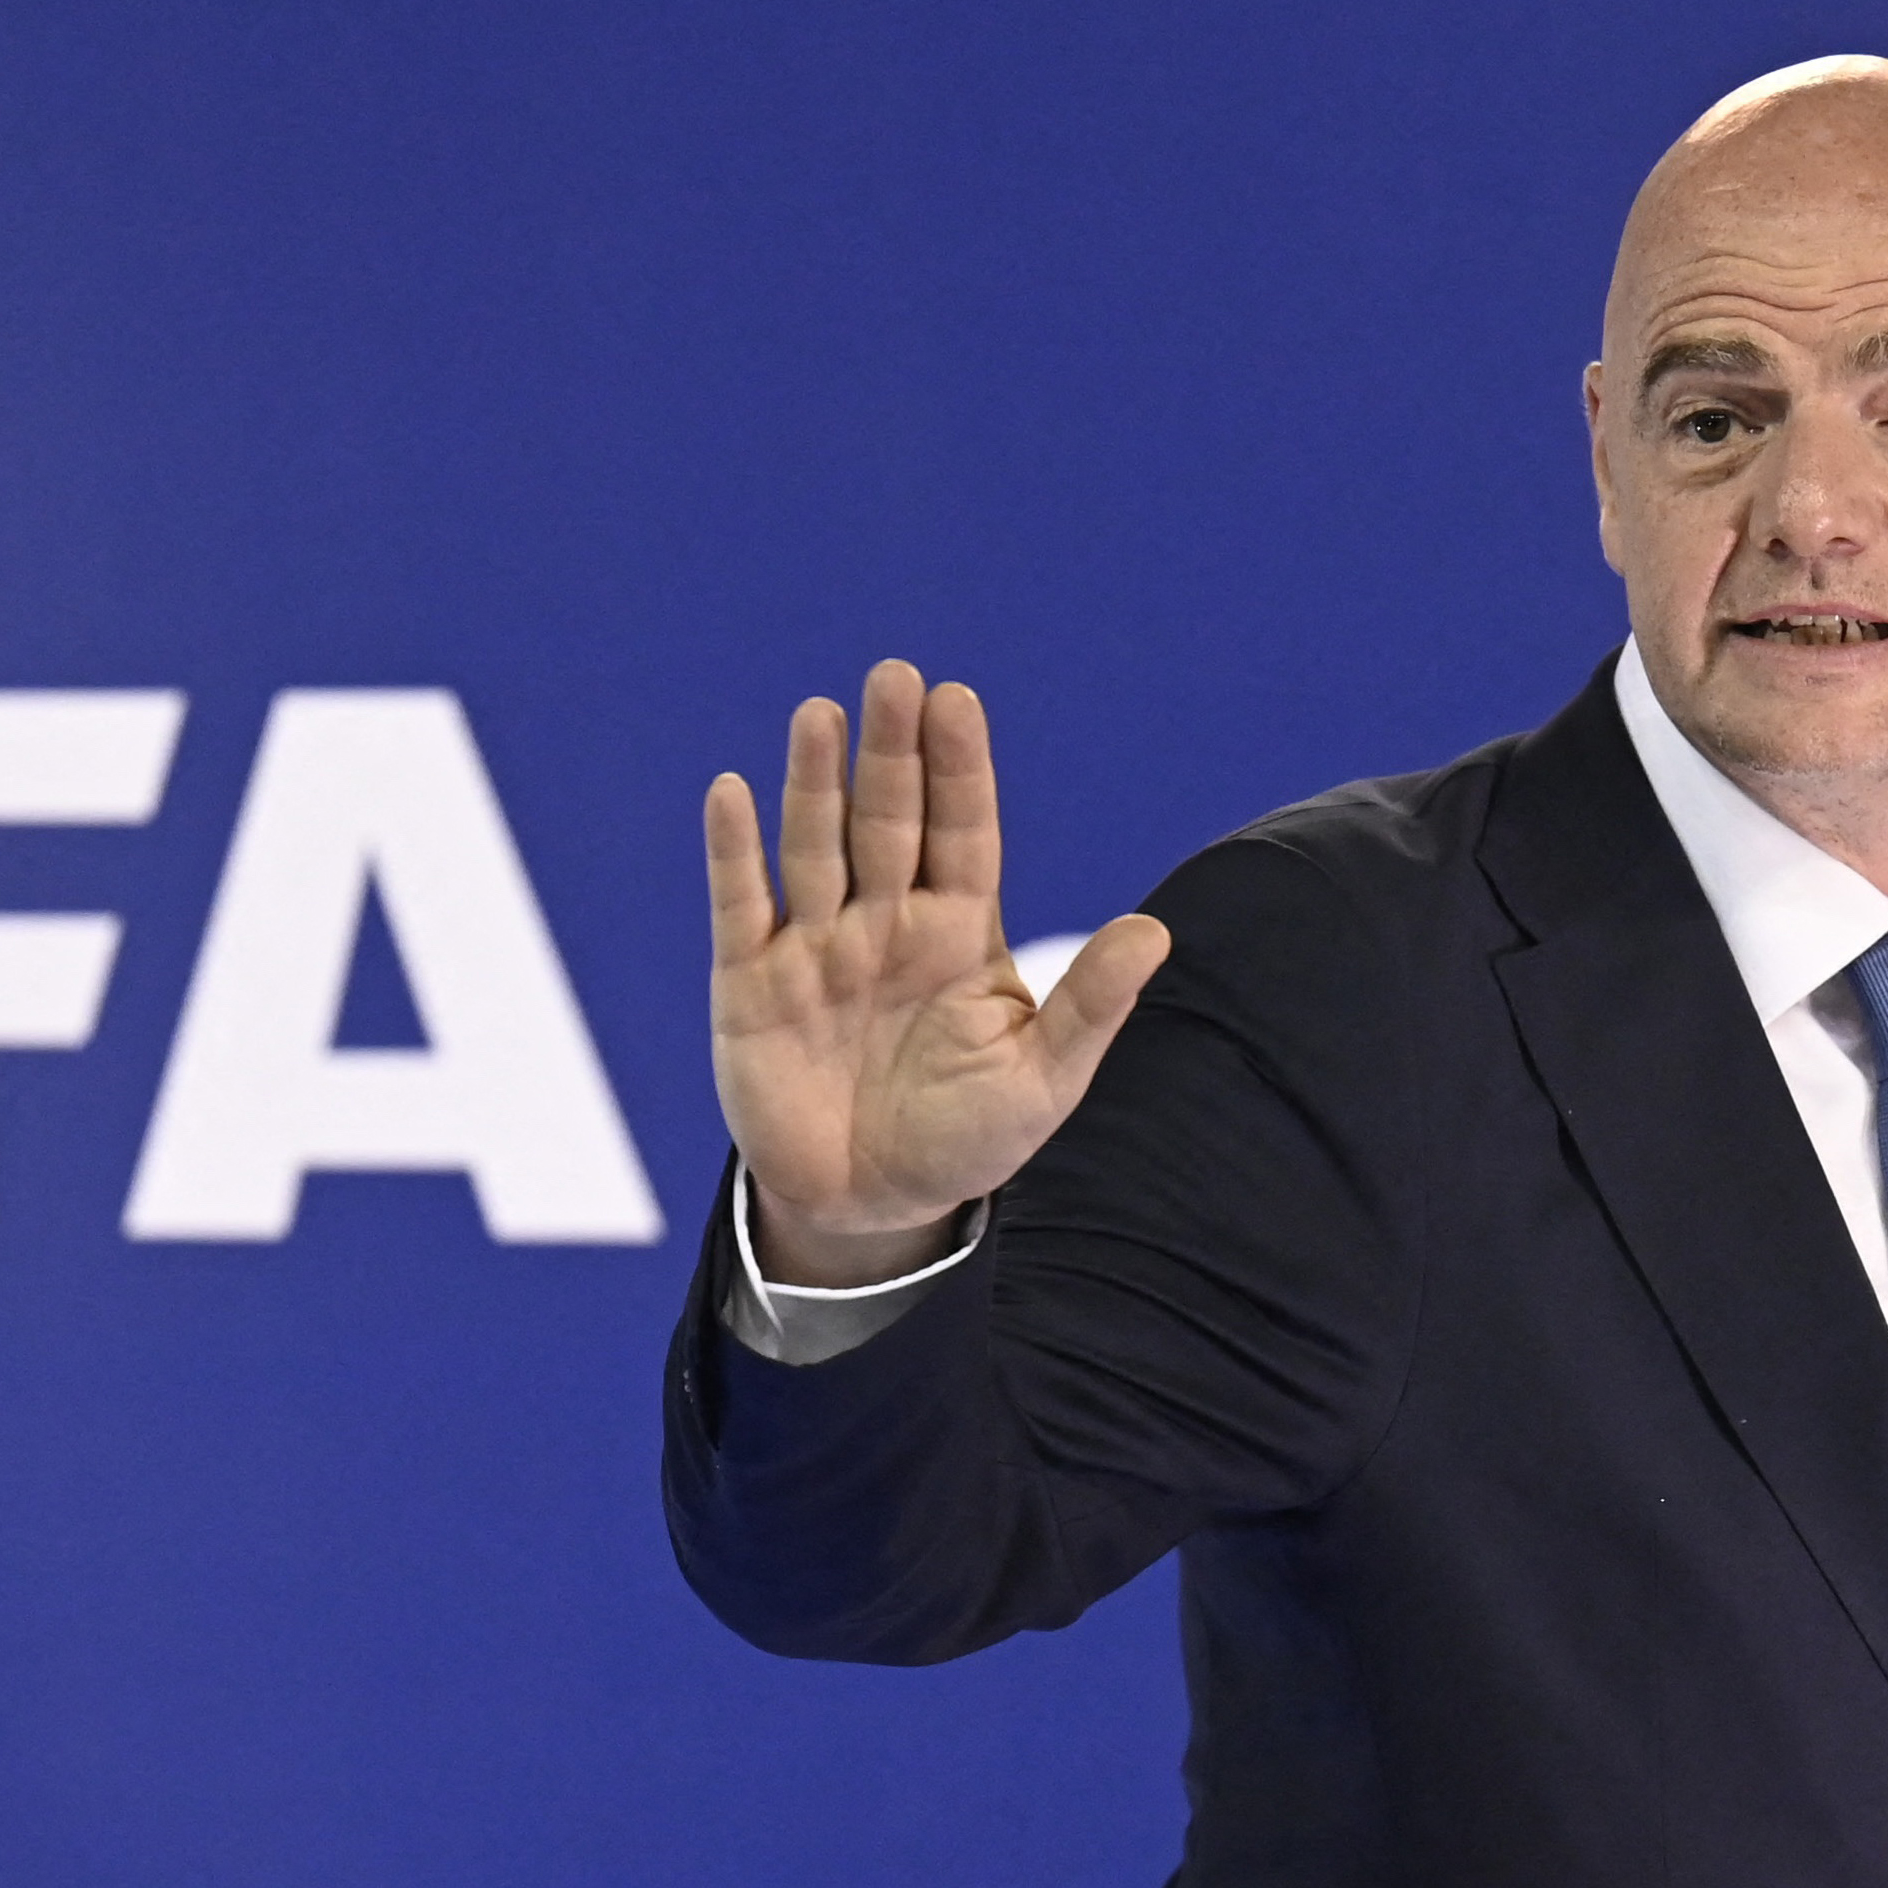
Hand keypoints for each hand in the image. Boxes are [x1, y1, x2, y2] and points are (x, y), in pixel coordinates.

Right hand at [706, 660, 1170, 1286]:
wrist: (872, 1209)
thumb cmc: (967, 1139)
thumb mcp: (1043, 1081)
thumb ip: (1090, 1006)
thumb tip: (1156, 931)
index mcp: (960, 931)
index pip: (963, 831)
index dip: (958, 768)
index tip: (955, 700)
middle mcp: (886, 921)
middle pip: (888, 820)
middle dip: (889, 752)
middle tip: (893, 677)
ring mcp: (817, 947)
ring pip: (815, 846)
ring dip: (814, 782)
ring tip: (820, 715)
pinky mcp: (752, 985)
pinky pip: (743, 906)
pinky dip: (735, 852)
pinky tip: (732, 792)